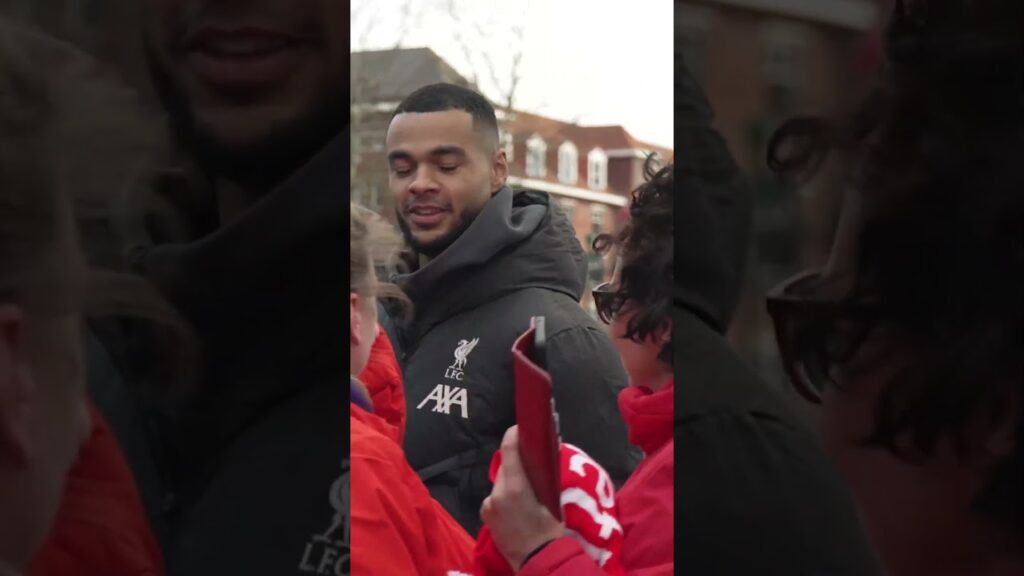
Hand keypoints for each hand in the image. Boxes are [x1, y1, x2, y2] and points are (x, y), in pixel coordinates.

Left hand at [481, 426, 564, 570]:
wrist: (536, 560)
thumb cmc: (550, 530)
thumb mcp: (553, 500)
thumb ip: (545, 476)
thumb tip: (546, 453)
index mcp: (515, 487)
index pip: (509, 449)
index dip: (514, 435)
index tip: (520, 428)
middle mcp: (497, 493)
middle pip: (506, 466)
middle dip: (517, 462)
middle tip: (531, 464)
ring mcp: (488, 504)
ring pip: (500, 481)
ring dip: (511, 480)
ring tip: (526, 492)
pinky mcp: (484, 513)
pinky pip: (496, 496)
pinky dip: (505, 495)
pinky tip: (516, 506)